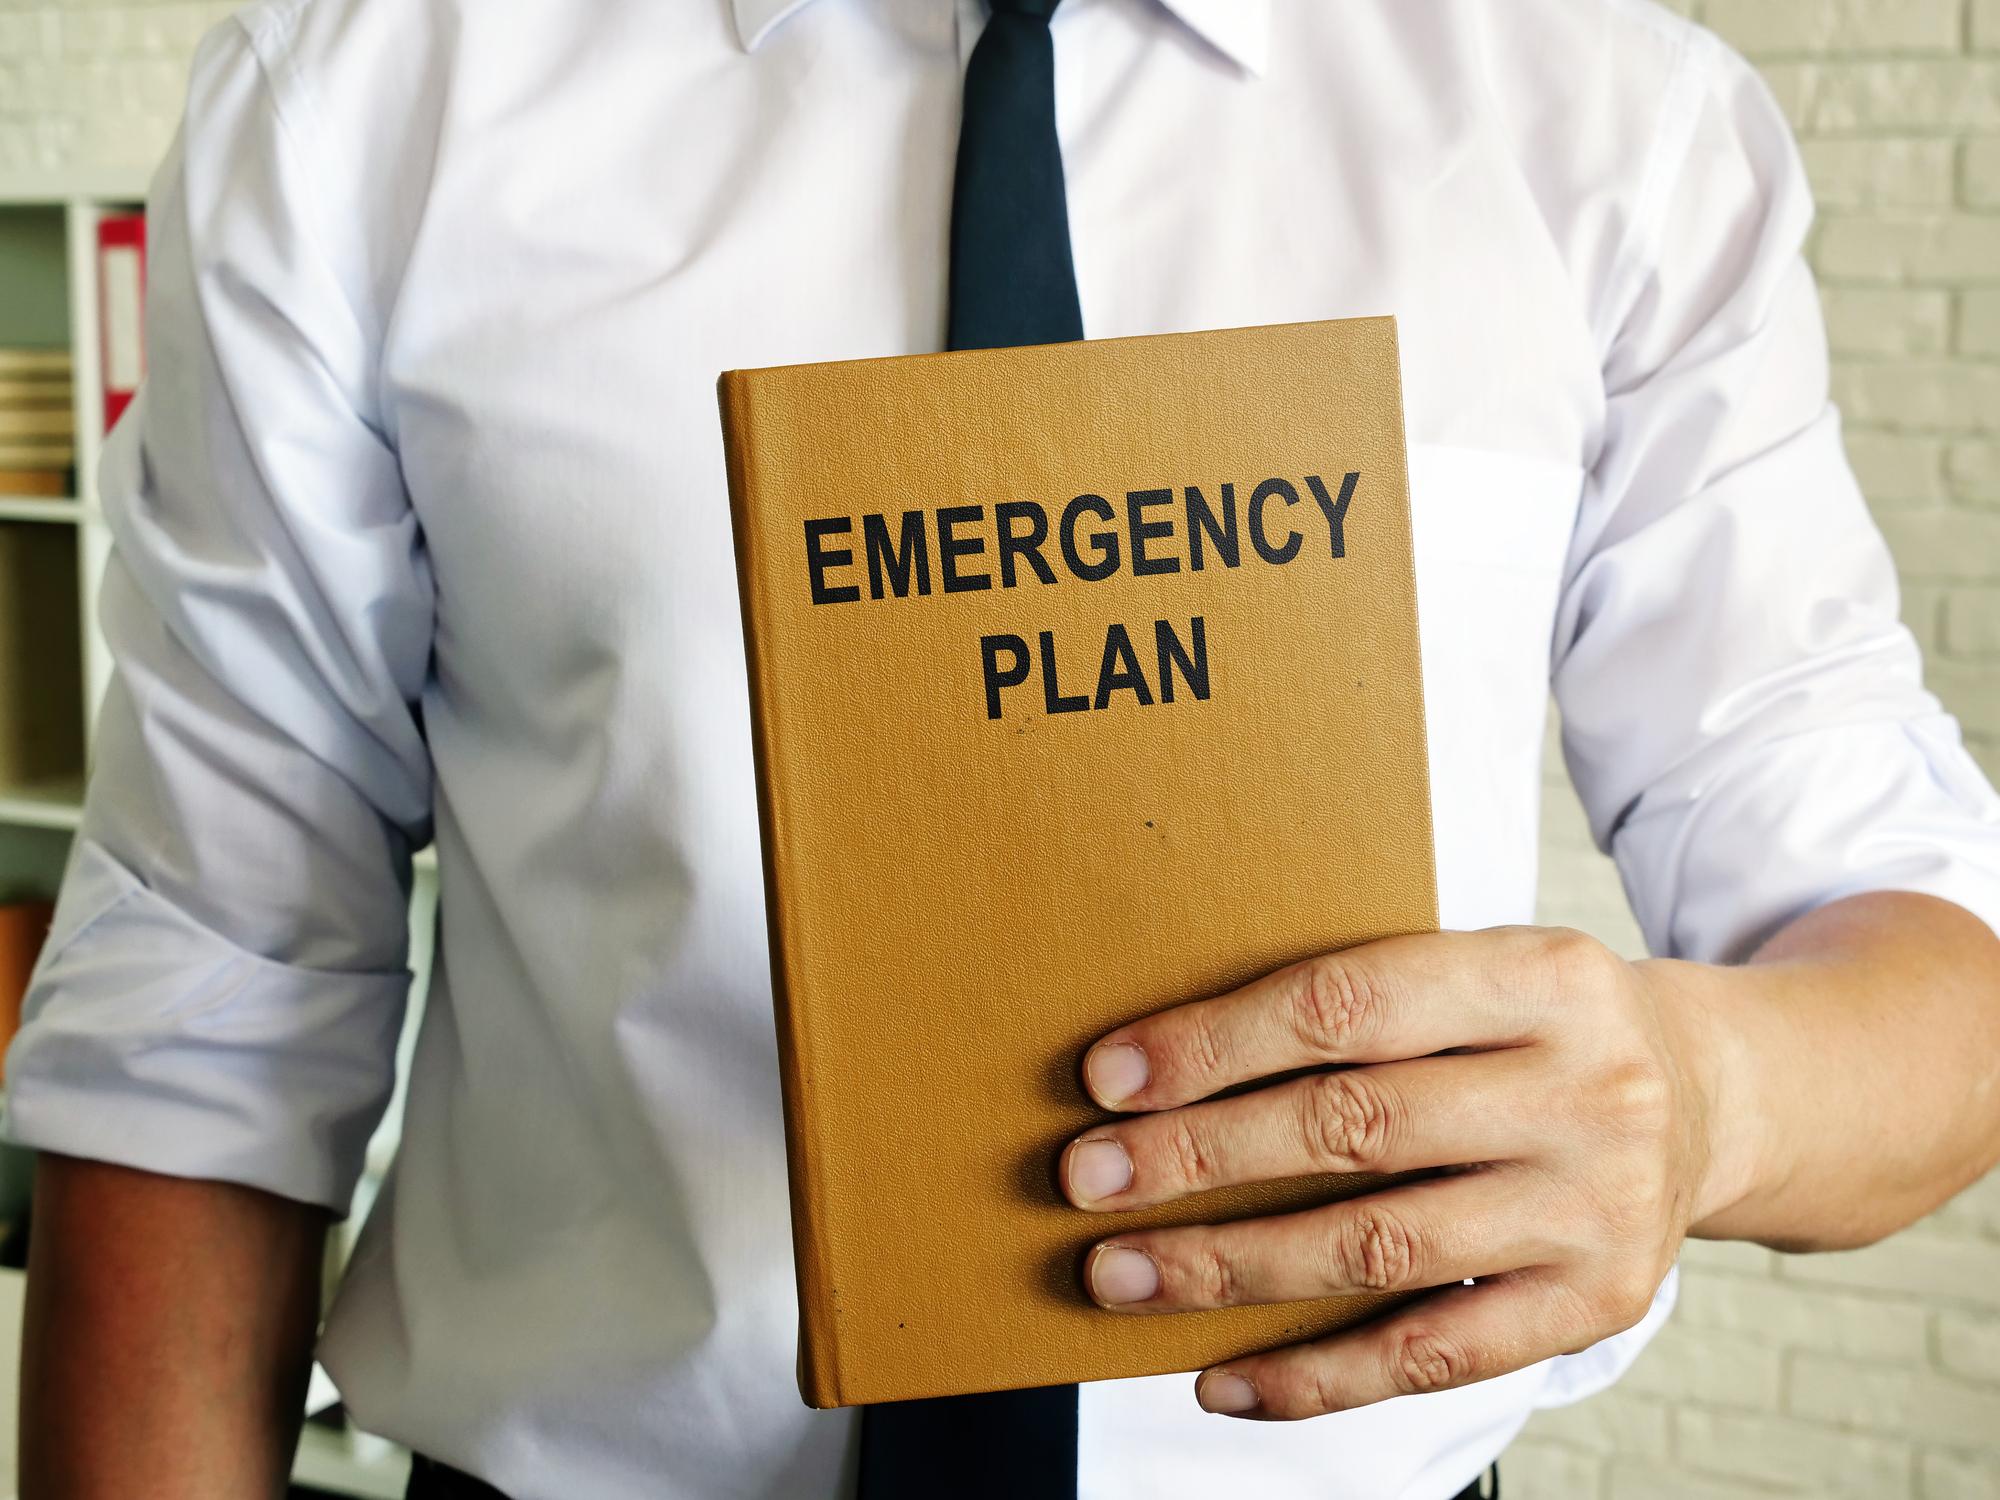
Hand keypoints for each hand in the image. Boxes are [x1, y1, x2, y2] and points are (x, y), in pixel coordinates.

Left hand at [1059, 926, 1736, 1419]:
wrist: (1703, 1097)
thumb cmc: (1539, 1029)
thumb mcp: (1480, 973)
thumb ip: (1359, 1006)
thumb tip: (1163, 1071)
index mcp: (1540, 974)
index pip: (1349, 1003)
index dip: (1217, 1043)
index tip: (1108, 1078)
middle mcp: (1583, 1088)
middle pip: (1353, 1128)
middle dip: (1199, 1158)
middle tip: (1088, 1180)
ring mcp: (1598, 1205)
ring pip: (1378, 1248)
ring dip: (1228, 1268)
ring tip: (1122, 1274)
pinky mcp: (1597, 1304)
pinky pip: (1433, 1356)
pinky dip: (1317, 1377)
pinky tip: (1223, 1379)